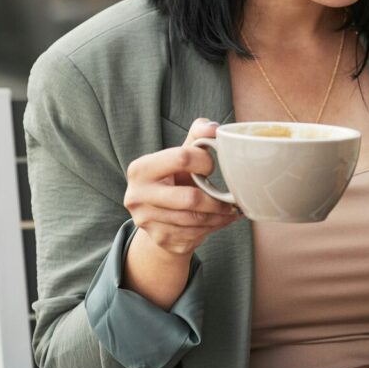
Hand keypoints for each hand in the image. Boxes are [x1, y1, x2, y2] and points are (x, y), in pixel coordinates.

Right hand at [124, 118, 239, 259]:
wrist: (158, 214)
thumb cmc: (175, 176)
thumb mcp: (181, 152)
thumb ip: (198, 134)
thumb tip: (214, 128)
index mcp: (141, 169)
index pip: (182, 158)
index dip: (205, 161)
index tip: (212, 165)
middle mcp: (137, 196)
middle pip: (190, 198)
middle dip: (216, 199)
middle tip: (231, 198)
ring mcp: (146, 222)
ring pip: (195, 221)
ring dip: (219, 216)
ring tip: (231, 209)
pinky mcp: (160, 239)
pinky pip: (195, 235)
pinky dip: (214, 228)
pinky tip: (220, 220)